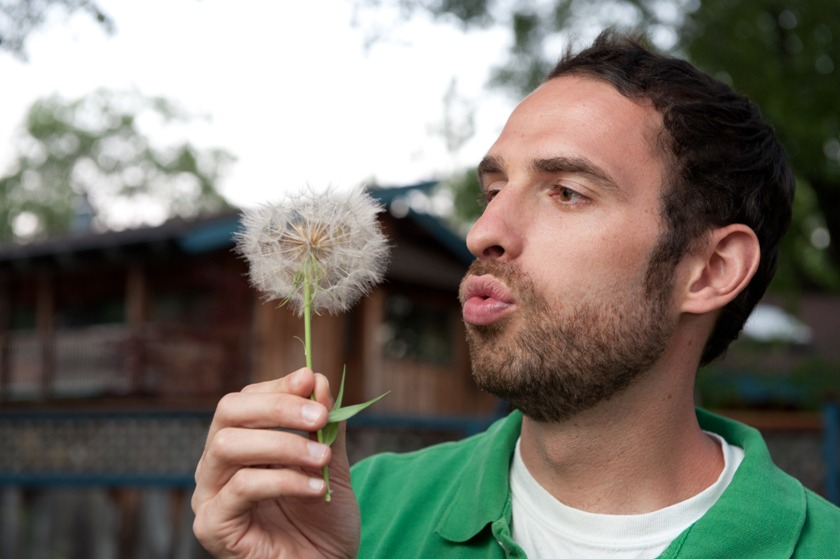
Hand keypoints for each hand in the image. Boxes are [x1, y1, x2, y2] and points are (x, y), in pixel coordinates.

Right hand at [192, 368, 359, 557]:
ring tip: (322, 457)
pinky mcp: (212, 525)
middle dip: (277, 407)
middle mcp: (215, 464)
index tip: (311, 380)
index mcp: (239, 443)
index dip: (278, 387)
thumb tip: (318, 379)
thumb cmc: (322, 517)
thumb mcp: (329, 461)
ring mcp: (209, 495)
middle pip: (228, 412)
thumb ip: (323, 423)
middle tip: (319, 415)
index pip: (246, 399)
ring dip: (283, 444)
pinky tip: (316, 488)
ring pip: (228, 446)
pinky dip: (284, 480)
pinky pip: (241, 488)